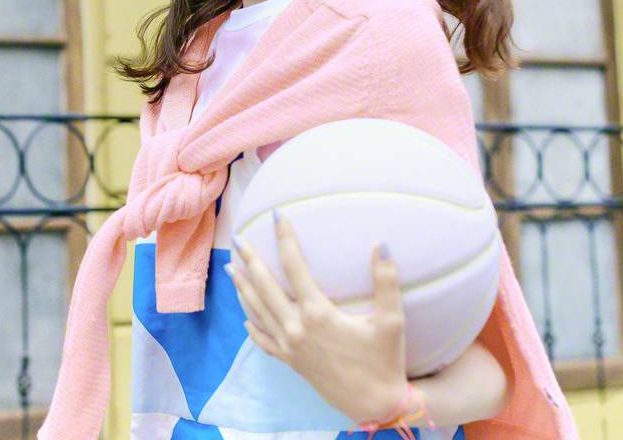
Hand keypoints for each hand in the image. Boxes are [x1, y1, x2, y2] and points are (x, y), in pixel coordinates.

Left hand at [225, 212, 409, 425]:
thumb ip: (385, 281)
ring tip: (231, 269)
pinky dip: (252, 325)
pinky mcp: (291, 362)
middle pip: (264, 286)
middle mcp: (296, 327)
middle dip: (250, 260)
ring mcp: (290, 346)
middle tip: (238, 238)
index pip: (294, 265)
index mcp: (317, 312)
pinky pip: (263, 340)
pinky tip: (245, 316)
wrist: (375, 405)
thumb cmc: (385, 361)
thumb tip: (382, 244)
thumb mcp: (392, 320)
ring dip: (243, 288)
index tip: (277, 216)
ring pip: (257, 310)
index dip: (285, 238)